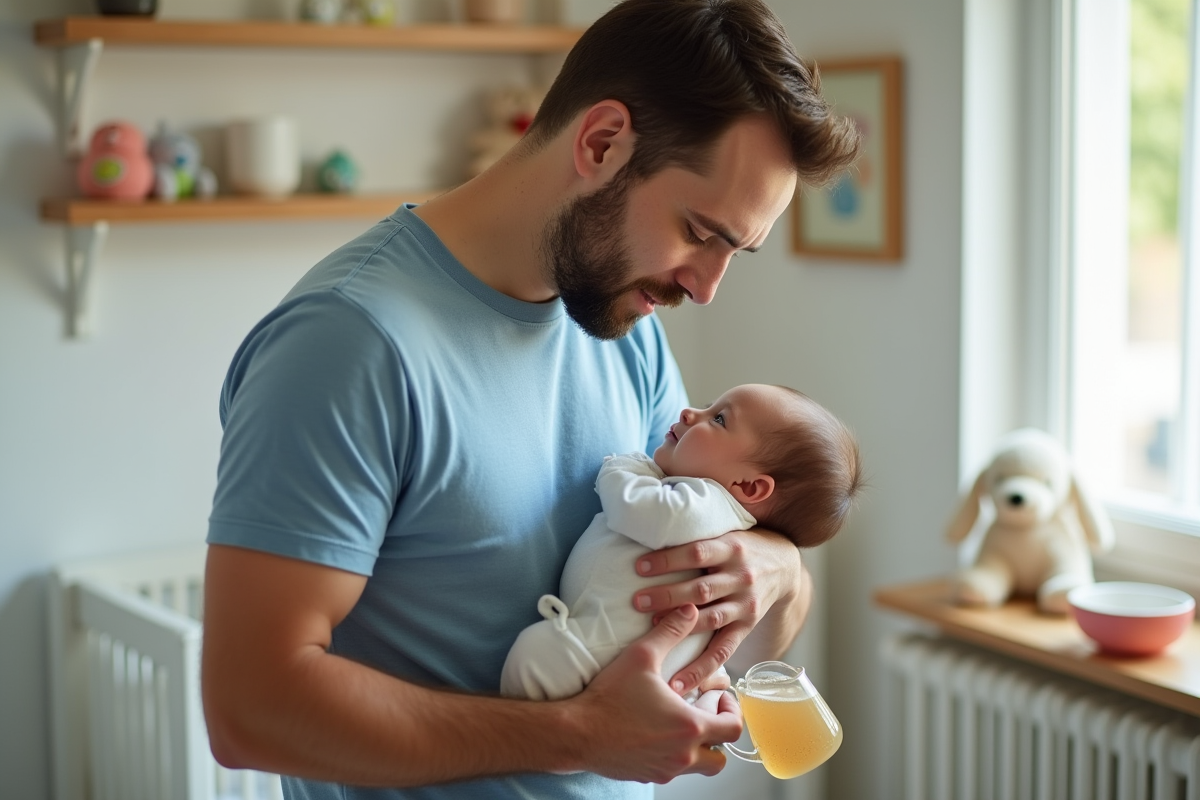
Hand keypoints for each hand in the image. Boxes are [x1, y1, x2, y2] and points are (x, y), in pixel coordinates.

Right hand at [567, 605, 742, 782]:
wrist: (577, 732)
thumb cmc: (610, 697)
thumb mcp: (641, 656)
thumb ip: (670, 632)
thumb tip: (689, 611)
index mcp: (689, 726)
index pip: (733, 728)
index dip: (731, 711)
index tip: (717, 697)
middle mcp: (682, 754)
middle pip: (721, 757)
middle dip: (718, 735)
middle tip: (702, 712)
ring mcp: (665, 770)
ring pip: (699, 767)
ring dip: (698, 748)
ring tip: (680, 723)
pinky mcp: (648, 776)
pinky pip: (673, 770)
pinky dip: (674, 755)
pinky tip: (656, 733)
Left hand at [634, 528, 803, 693]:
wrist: (784, 565)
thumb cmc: (741, 547)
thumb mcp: (726, 533)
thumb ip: (698, 537)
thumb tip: (651, 530)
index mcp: (732, 548)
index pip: (697, 552)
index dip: (668, 560)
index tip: (640, 567)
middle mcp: (741, 576)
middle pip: (701, 588)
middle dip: (667, 596)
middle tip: (637, 602)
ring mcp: (746, 604)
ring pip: (711, 618)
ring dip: (681, 627)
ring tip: (652, 633)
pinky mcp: (748, 626)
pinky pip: (724, 650)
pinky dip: (702, 667)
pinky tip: (681, 681)